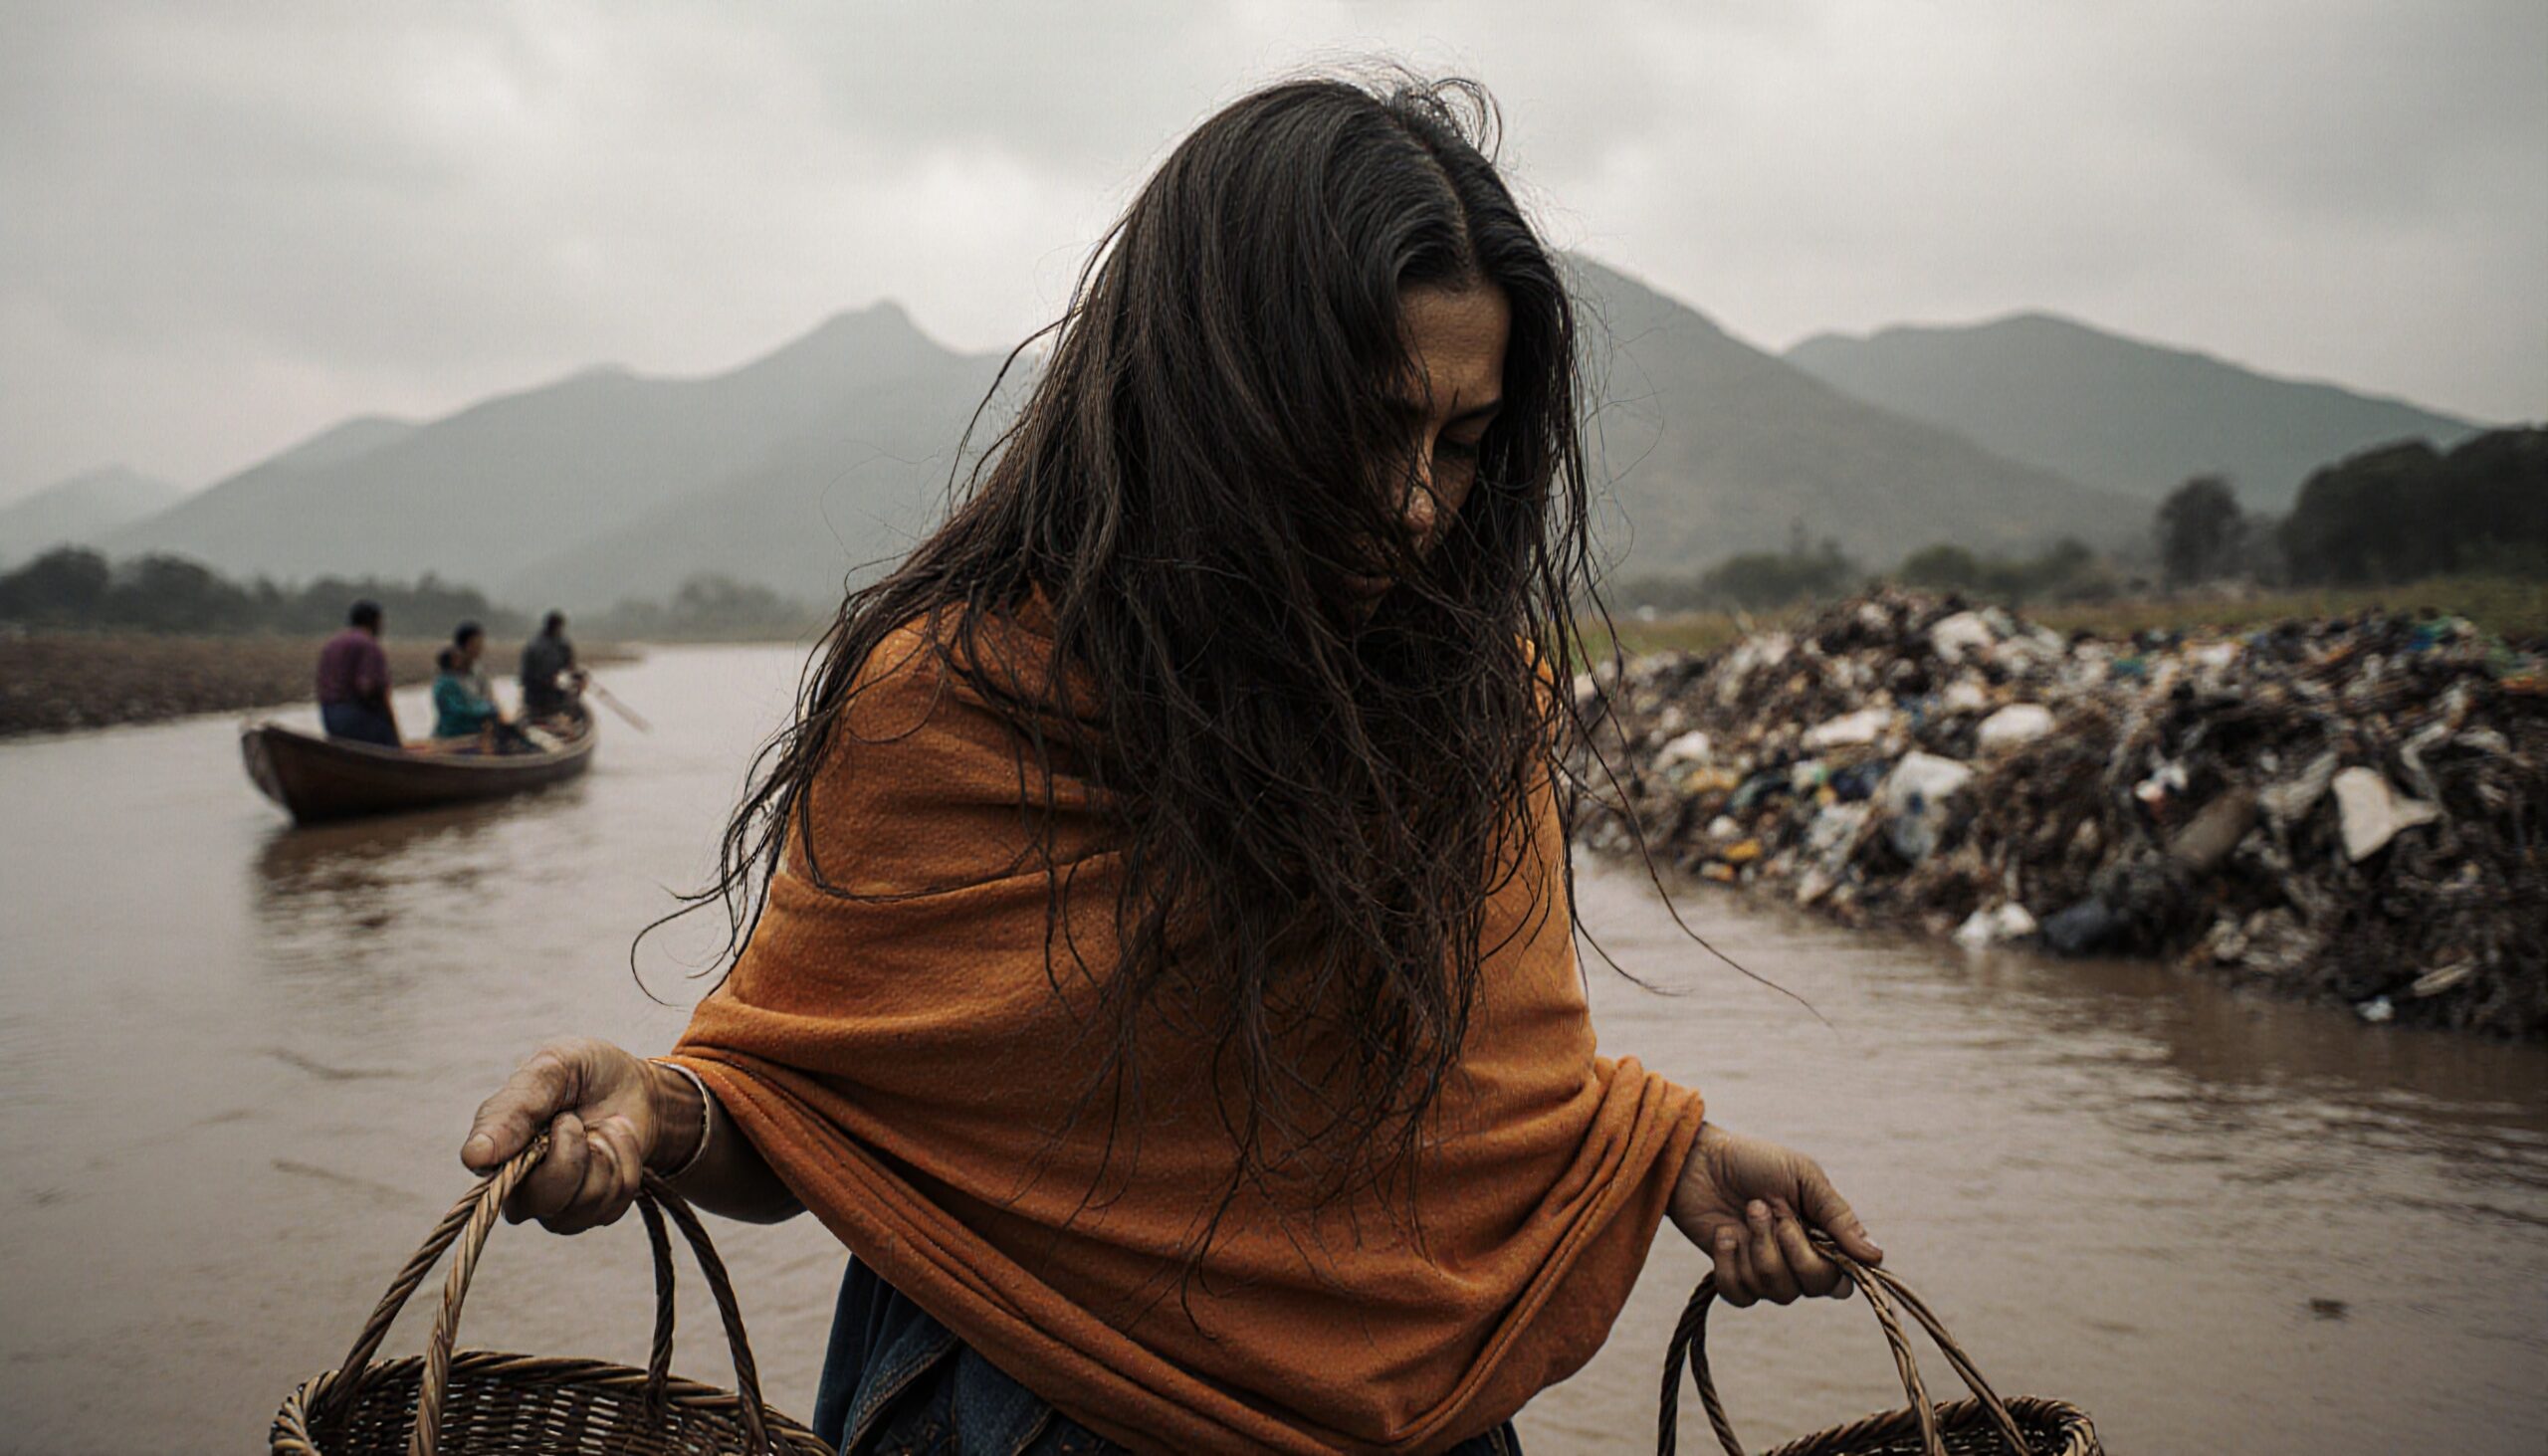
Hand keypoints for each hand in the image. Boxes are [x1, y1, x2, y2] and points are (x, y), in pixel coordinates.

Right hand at [461, 1037, 701, 1232]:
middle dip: (573, 1154)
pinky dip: (625, 1164)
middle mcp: (521, 1189)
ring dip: (606, 1156)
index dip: (523, 1164)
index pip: (491, 1186)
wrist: (636, 1085)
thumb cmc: (586, 1074)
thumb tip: (475, 1157)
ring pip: (584, 1202)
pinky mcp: (595, 1212)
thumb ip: (514, 1106)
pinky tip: (616, 1144)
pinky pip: (614, 1203)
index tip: (557, 1120)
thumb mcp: (551, 1068)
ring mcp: (559, 1205)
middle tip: (574, 1119)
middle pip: (543, 1200)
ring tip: (600, 1128)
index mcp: (498, 1153)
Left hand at [1668, 1122, 1881, 1306]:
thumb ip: (1838, 1216)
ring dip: (1759, 1248)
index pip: (1843, 1277)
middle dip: (1792, 1250)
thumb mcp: (1803, 1177)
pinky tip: (1724, 1235)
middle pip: (1814, 1287)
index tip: (1817, 1238)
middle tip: (1773, 1213)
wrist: (1698, 1159)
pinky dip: (1729, 1266)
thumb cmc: (1753, 1161)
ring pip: (1777, 1291)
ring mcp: (1763, 1269)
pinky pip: (1740, 1296)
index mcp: (1821, 1236)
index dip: (1837, 1268)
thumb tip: (1876, 1256)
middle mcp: (1796, 1258)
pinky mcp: (1732, 1275)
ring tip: (1747, 1212)